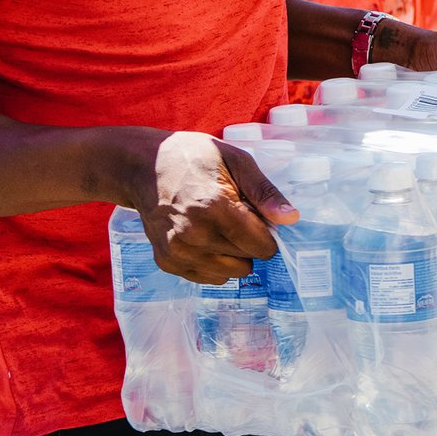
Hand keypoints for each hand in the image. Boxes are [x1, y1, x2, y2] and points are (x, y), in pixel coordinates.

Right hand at [129, 131, 298, 285]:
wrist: (144, 166)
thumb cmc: (193, 157)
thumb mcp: (235, 160)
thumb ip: (264, 192)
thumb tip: (292, 218)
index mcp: (215, 206)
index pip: (261, 245)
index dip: (266, 232)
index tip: (255, 215)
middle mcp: (194, 234)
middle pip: (247, 261)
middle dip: (248, 242)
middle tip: (232, 216)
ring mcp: (178, 251)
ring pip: (229, 274)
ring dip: (231, 255)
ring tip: (216, 225)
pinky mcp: (167, 261)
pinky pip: (208, 278)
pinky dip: (212, 262)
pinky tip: (201, 236)